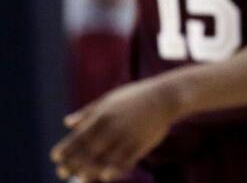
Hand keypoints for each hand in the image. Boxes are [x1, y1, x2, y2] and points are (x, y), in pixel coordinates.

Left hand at [50, 77, 181, 180]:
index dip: (66, 149)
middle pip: (88, 152)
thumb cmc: (135, 97)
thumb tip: (67, 123)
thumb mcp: (109, 100)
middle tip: (62, 173)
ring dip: (90, 171)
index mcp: (102, 116)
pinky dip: (114, 171)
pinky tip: (104, 177)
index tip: (56, 158)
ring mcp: (127, 137)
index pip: (78, 137)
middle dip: (73, 164)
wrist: (165, 97)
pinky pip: (124, 162)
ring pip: (104, 160)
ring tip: (81, 178)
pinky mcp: (141, 144)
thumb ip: (88, 113)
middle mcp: (112, 128)